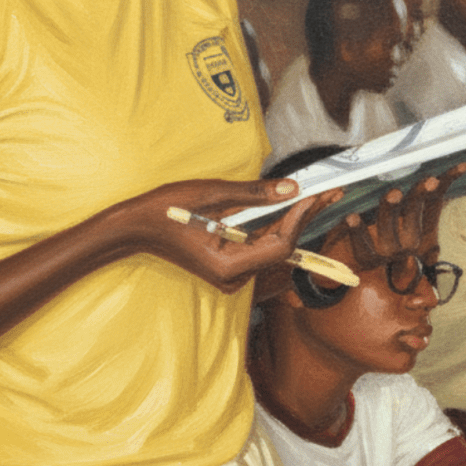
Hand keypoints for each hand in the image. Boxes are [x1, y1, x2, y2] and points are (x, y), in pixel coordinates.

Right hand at [110, 178, 339, 291]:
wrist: (133, 228)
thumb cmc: (166, 210)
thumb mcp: (211, 194)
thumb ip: (254, 194)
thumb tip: (292, 188)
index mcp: (229, 266)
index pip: (279, 245)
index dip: (300, 219)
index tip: (316, 194)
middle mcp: (234, 277)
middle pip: (282, 248)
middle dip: (306, 217)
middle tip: (332, 192)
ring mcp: (232, 274)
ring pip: (274, 247)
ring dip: (295, 220)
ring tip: (320, 197)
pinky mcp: (230, 265)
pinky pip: (261, 246)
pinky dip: (276, 226)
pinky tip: (292, 208)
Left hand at [339, 163, 465, 261]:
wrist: (382, 277)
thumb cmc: (400, 240)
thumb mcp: (418, 223)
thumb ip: (429, 199)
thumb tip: (456, 168)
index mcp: (424, 230)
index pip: (436, 203)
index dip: (445, 184)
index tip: (448, 172)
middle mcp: (409, 242)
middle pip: (414, 214)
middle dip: (417, 197)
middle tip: (425, 180)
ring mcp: (389, 251)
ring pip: (389, 228)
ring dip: (389, 210)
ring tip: (393, 194)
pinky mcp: (368, 259)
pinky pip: (362, 245)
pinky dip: (357, 231)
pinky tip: (351, 217)